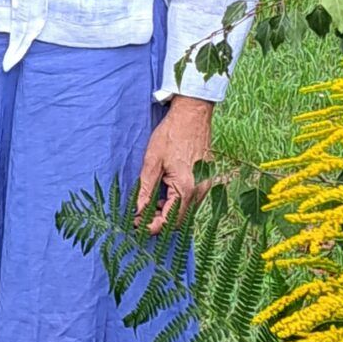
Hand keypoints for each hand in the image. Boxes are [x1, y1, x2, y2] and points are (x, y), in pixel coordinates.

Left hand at [135, 95, 215, 233]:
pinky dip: (177, 203)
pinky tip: (164, 195)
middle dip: (159, 222)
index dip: (152, 227)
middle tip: (140, 216)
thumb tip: (138, 211)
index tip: (136, 225)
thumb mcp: (152, 161)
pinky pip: (191, 201)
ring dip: (168, 213)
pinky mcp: (206, 180)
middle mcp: (200, 191)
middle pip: (179, 220)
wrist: (193, 114)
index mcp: (186, 188)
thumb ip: (145, 189)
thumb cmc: (171, 134)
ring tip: (150, 204)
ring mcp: (206, 185)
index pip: (169, 221)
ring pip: (186, 211)